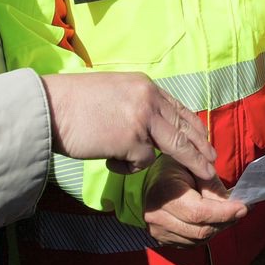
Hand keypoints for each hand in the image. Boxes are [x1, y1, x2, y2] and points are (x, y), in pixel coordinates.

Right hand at [41, 72, 216, 178]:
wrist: (49, 108)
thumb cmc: (74, 105)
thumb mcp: (113, 94)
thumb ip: (137, 106)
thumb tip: (154, 127)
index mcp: (145, 87)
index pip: (179, 109)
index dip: (194, 128)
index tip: (205, 142)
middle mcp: (148, 99)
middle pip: (185, 129)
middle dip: (202, 151)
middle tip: (215, 165)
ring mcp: (142, 120)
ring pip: (174, 148)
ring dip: (188, 164)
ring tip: (204, 177)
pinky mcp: (131, 141)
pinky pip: (141, 163)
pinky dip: (127, 168)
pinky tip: (109, 160)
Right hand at [142, 156, 247, 246]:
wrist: (149, 180)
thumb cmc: (174, 167)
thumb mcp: (193, 167)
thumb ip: (212, 185)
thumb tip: (236, 203)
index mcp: (165, 194)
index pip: (199, 212)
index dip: (224, 212)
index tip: (244, 207)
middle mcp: (158, 217)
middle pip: (201, 230)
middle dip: (226, 221)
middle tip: (243, 209)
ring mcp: (158, 231)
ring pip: (199, 239)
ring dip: (218, 228)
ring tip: (229, 213)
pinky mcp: (162, 239)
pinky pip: (191, 243)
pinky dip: (207, 233)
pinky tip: (214, 220)